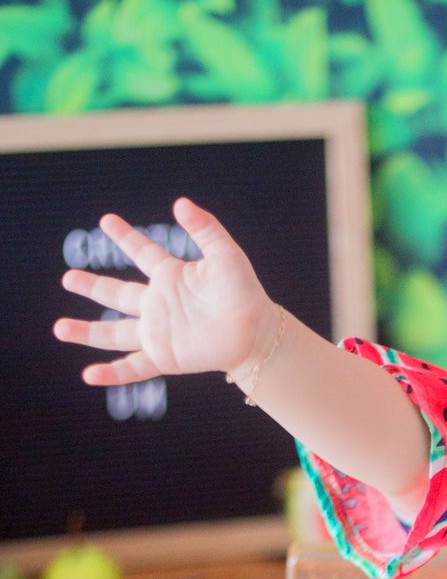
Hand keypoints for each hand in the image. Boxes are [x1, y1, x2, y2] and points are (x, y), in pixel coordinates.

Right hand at [53, 196, 275, 386]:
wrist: (256, 332)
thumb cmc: (245, 292)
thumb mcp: (226, 255)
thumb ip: (205, 228)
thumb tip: (180, 202)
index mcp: (171, 276)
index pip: (141, 252)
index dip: (124, 237)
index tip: (106, 220)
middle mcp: (159, 304)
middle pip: (116, 295)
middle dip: (91, 287)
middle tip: (67, 278)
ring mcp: (159, 332)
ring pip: (114, 333)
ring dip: (86, 332)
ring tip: (59, 328)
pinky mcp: (165, 356)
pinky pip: (133, 366)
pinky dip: (112, 372)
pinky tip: (88, 376)